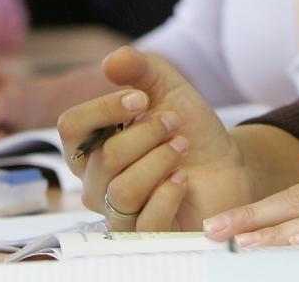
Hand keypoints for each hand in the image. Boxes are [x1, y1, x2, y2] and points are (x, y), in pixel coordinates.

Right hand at [59, 47, 255, 231]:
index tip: (142, 98)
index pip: (71, 126)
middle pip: (105, 158)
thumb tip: (111, 62)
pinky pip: (145, 222)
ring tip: (181, 148)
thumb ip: (139, 69)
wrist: (228, 165)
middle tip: (175, 124)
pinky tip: (183, 179)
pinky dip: (168, 194)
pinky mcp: (146, 235)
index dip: (105, 108)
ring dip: (160, 161)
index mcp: (91, 146)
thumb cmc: (189, 128)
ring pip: (123, 190)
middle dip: (148, 133)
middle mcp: (96, 183)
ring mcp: (119, 212)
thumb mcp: (168, 88)